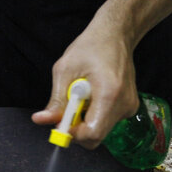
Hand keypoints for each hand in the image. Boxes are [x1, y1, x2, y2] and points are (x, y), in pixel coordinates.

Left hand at [32, 24, 138, 148]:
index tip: (60, 125)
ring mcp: (129, 107)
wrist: (116, 35)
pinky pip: (105, 122)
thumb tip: (42, 120)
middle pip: (96, 137)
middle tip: (66, 110)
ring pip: (99, 130)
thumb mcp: (65, 70)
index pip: (93, 132)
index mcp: (109, 94)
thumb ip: (56, 100)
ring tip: (81, 95)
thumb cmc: (91, 47)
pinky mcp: (129, 108)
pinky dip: (93, 115)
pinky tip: (92, 96)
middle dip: (76, 130)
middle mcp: (124, 104)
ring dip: (84, 120)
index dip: (73, 134)